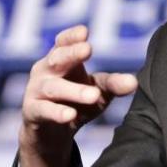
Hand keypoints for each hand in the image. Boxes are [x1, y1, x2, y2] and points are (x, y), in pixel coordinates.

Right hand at [19, 25, 137, 166]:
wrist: (51, 134)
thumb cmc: (77, 103)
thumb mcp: (99, 93)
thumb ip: (114, 85)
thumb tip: (134, 82)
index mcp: (61, 60)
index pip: (63, 42)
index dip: (72, 36)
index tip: (84, 32)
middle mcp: (45, 71)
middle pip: (57, 59)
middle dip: (72, 54)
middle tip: (88, 48)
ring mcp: (36, 91)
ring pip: (54, 88)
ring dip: (74, 90)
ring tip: (94, 95)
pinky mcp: (32, 112)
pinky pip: (43, 110)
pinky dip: (57, 113)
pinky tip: (70, 115)